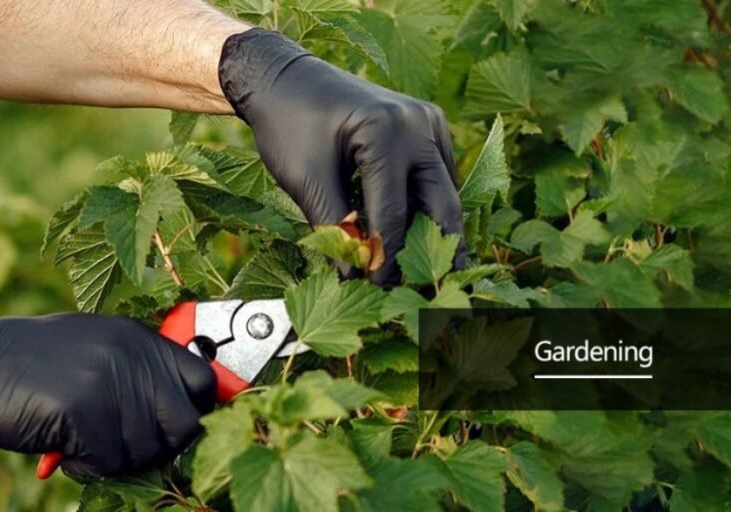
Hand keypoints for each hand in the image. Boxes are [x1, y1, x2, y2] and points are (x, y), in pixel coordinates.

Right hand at [0, 314, 215, 476]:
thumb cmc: (29, 368)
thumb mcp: (93, 351)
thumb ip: (138, 372)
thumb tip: (188, 411)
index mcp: (138, 337)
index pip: (204, 379)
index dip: (196, 411)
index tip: (176, 430)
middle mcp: (132, 355)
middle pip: (186, 425)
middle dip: (159, 447)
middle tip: (120, 444)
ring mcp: (109, 381)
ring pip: (147, 451)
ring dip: (115, 458)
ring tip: (80, 437)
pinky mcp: (85, 411)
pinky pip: (110, 463)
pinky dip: (86, 467)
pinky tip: (63, 448)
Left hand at [219, 29, 465, 287]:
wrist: (285, 80)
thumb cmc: (288, 125)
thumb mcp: (304, 179)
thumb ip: (333, 227)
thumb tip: (355, 276)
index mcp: (385, 132)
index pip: (394, 212)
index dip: (388, 258)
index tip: (382, 292)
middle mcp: (417, 124)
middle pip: (440, 203)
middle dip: (436, 251)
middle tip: (435, 291)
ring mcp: (428, 121)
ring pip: (444, 190)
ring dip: (438, 231)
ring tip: (436, 273)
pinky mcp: (427, 125)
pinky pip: (438, 174)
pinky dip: (430, 205)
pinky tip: (425, 239)